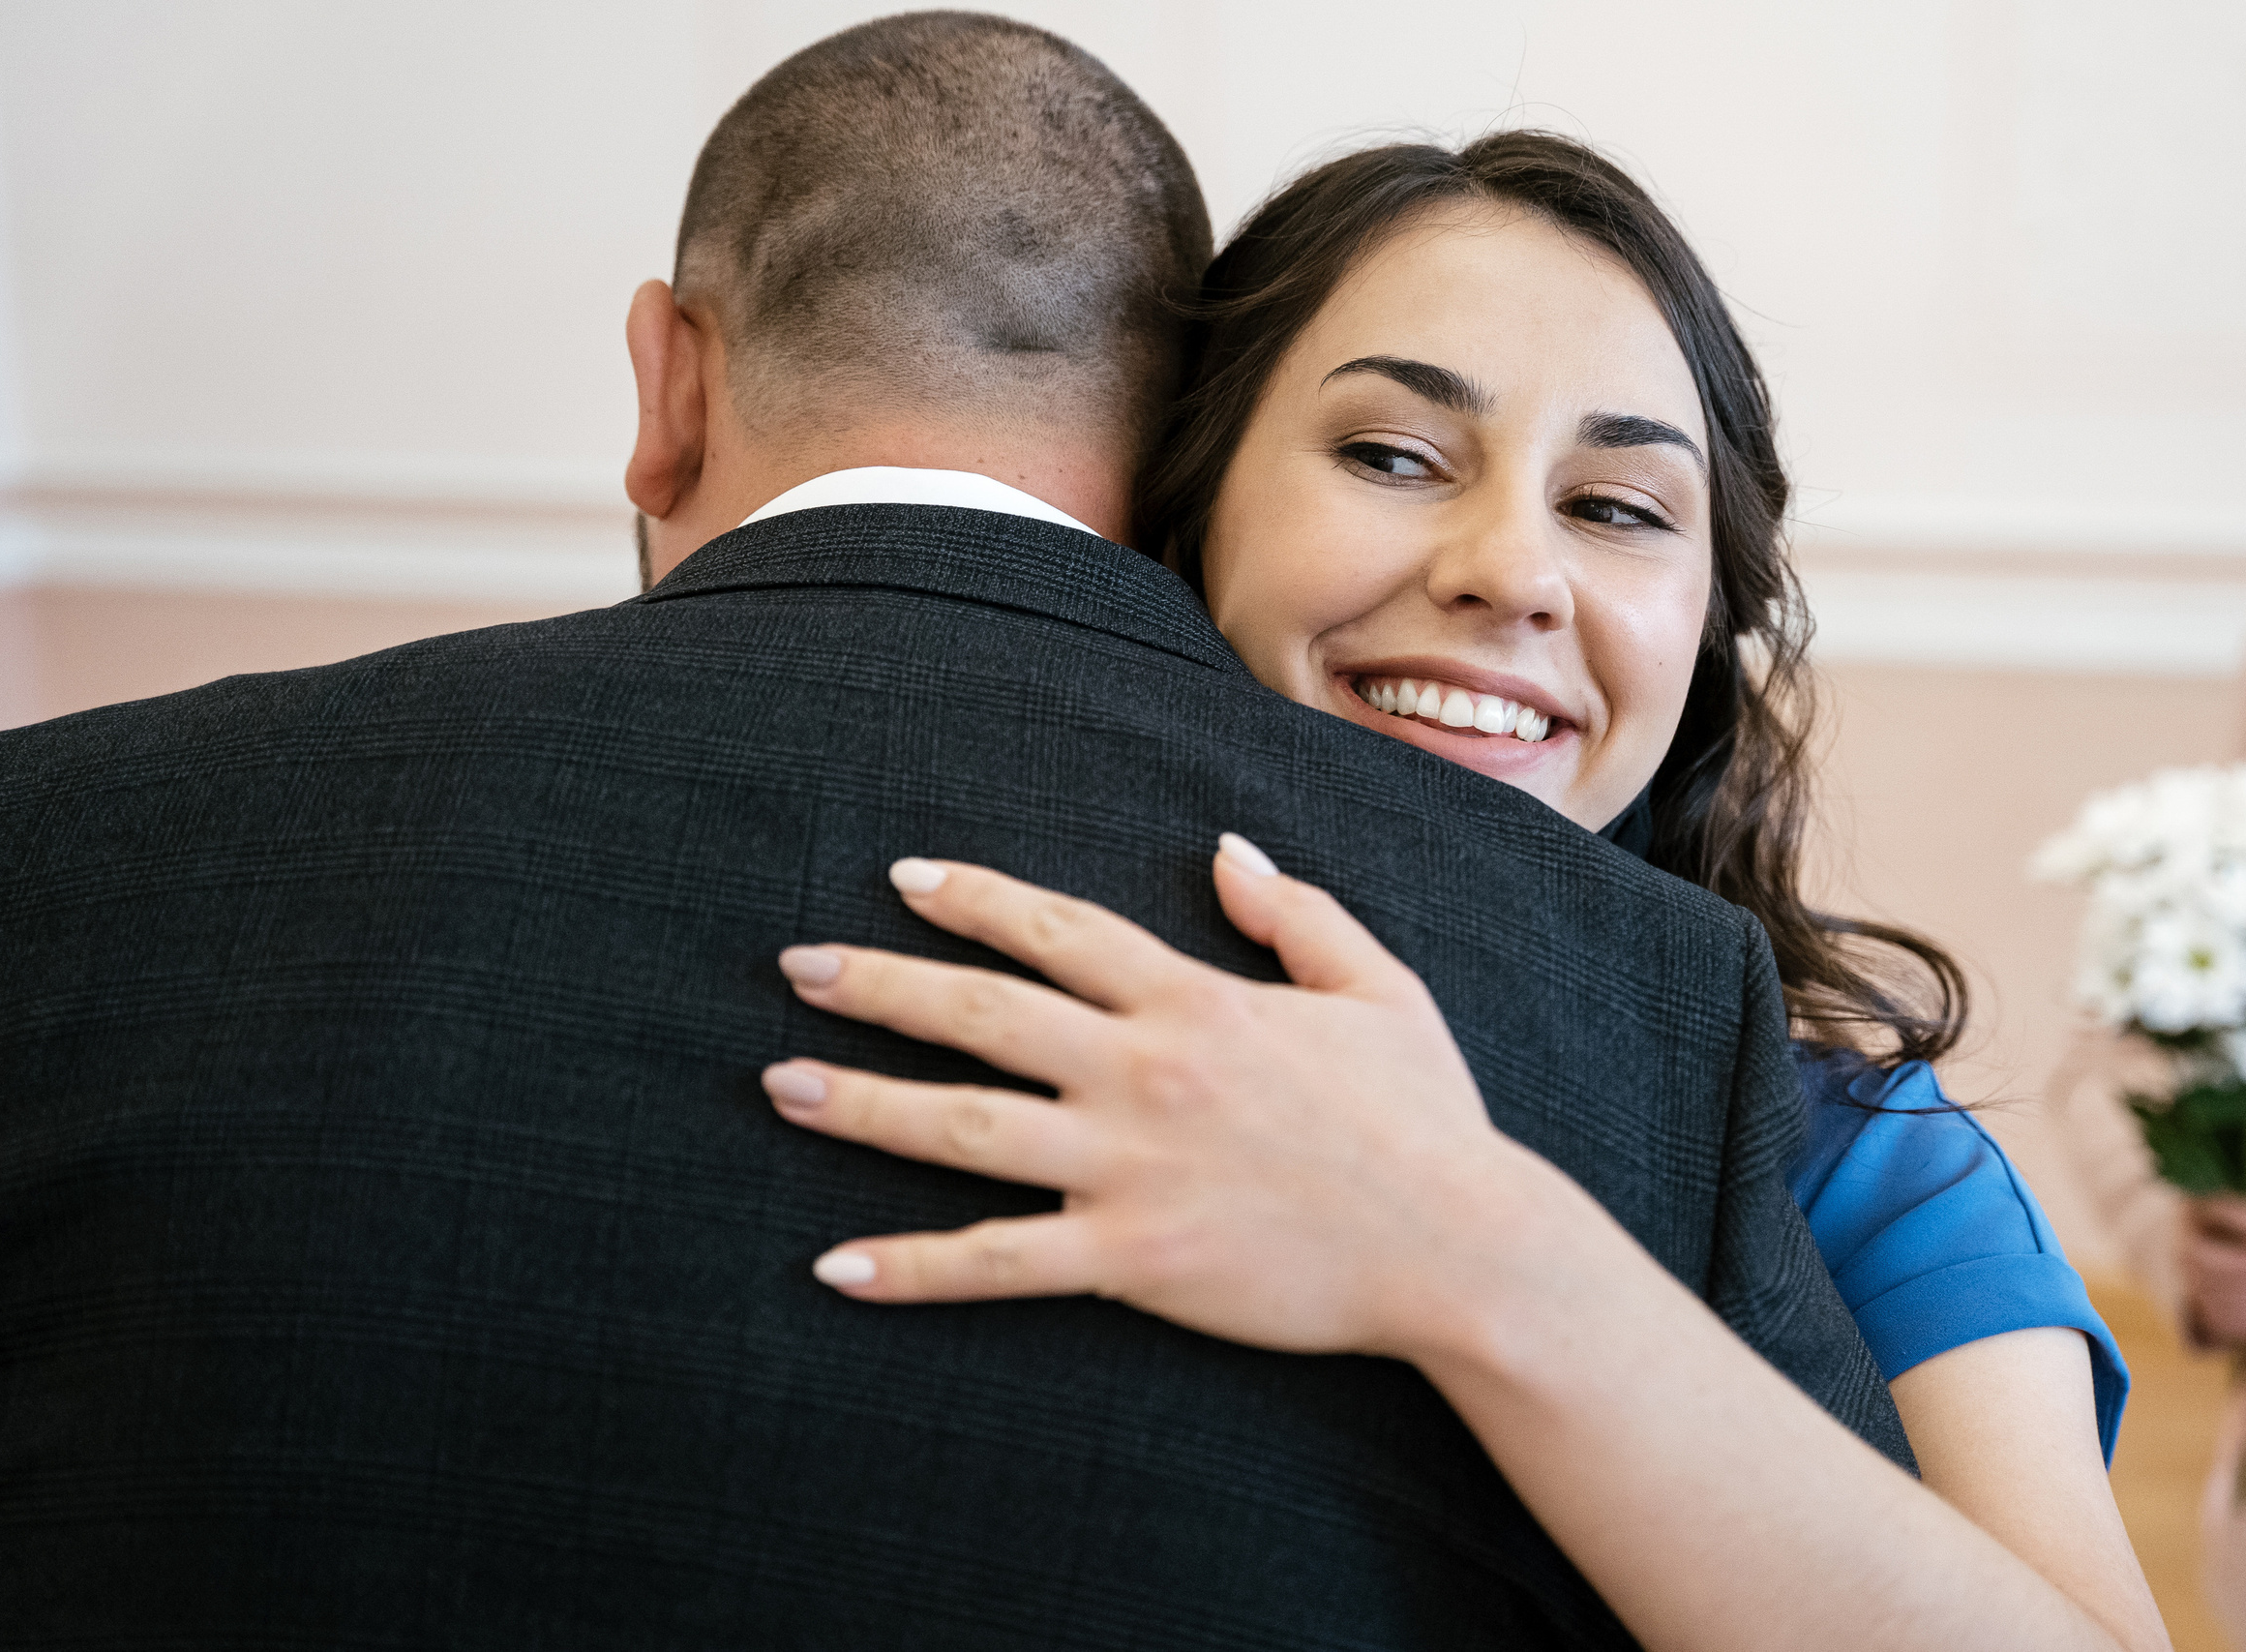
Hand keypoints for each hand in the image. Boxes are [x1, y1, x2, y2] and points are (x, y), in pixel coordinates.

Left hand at [762, 835, 1575, 1358]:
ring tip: (780, 1086)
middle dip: (881, 985)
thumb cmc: (1428, 1118)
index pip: (1058, 929)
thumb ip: (1296, 913)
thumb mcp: (1378, 988)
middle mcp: (1145, 1071)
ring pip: (966, 1128)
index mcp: (1196, 1001)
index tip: (903, 878)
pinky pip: (999, 1261)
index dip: (975, 897)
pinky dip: (914, 1267)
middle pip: (985, 1013)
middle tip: (795, 969)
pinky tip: (835, 1269)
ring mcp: (1130, 1166)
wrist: (1465, 1245)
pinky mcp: (1132, 1257)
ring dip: (864, 1105)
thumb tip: (1224, 849)